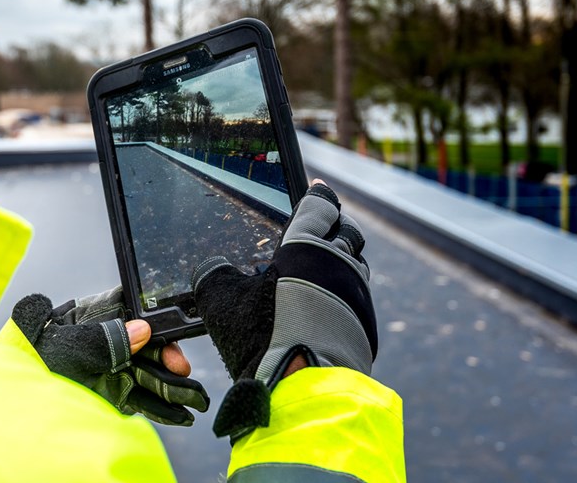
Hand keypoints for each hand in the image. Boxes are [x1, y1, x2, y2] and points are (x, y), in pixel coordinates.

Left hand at [12, 287, 209, 425]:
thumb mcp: (62, 349)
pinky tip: (180, 414)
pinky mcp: (107, 398)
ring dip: (171, 387)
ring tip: (195, 401)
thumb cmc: (25, 367)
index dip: (153, 325)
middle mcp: (100, 344)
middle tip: (182, 373)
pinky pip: (139, 400)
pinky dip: (161, 408)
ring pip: (146, 375)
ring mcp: (105, 372)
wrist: (6, 411)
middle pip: (144, 346)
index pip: (128, 314)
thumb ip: (102, 339)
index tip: (168, 340)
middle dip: (167, 359)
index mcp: (87, 321)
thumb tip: (140, 329)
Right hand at [190, 181, 375, 439]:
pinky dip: (344, 294)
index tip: (317, 189)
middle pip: (348, 231)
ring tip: (322, 268)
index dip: (318, 195)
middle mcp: (340, 264)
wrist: (301, 387)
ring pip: (356, 265)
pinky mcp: (365, 326)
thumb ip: (215, 273)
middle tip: (323, 226)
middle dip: (336, 224)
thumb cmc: (259, 336)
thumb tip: (210, 267)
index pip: (321, 206)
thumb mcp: (220, 299)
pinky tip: (326, 306)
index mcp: (307, 246)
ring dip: (342, 260)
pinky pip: (358, 298)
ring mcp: (357, 296)